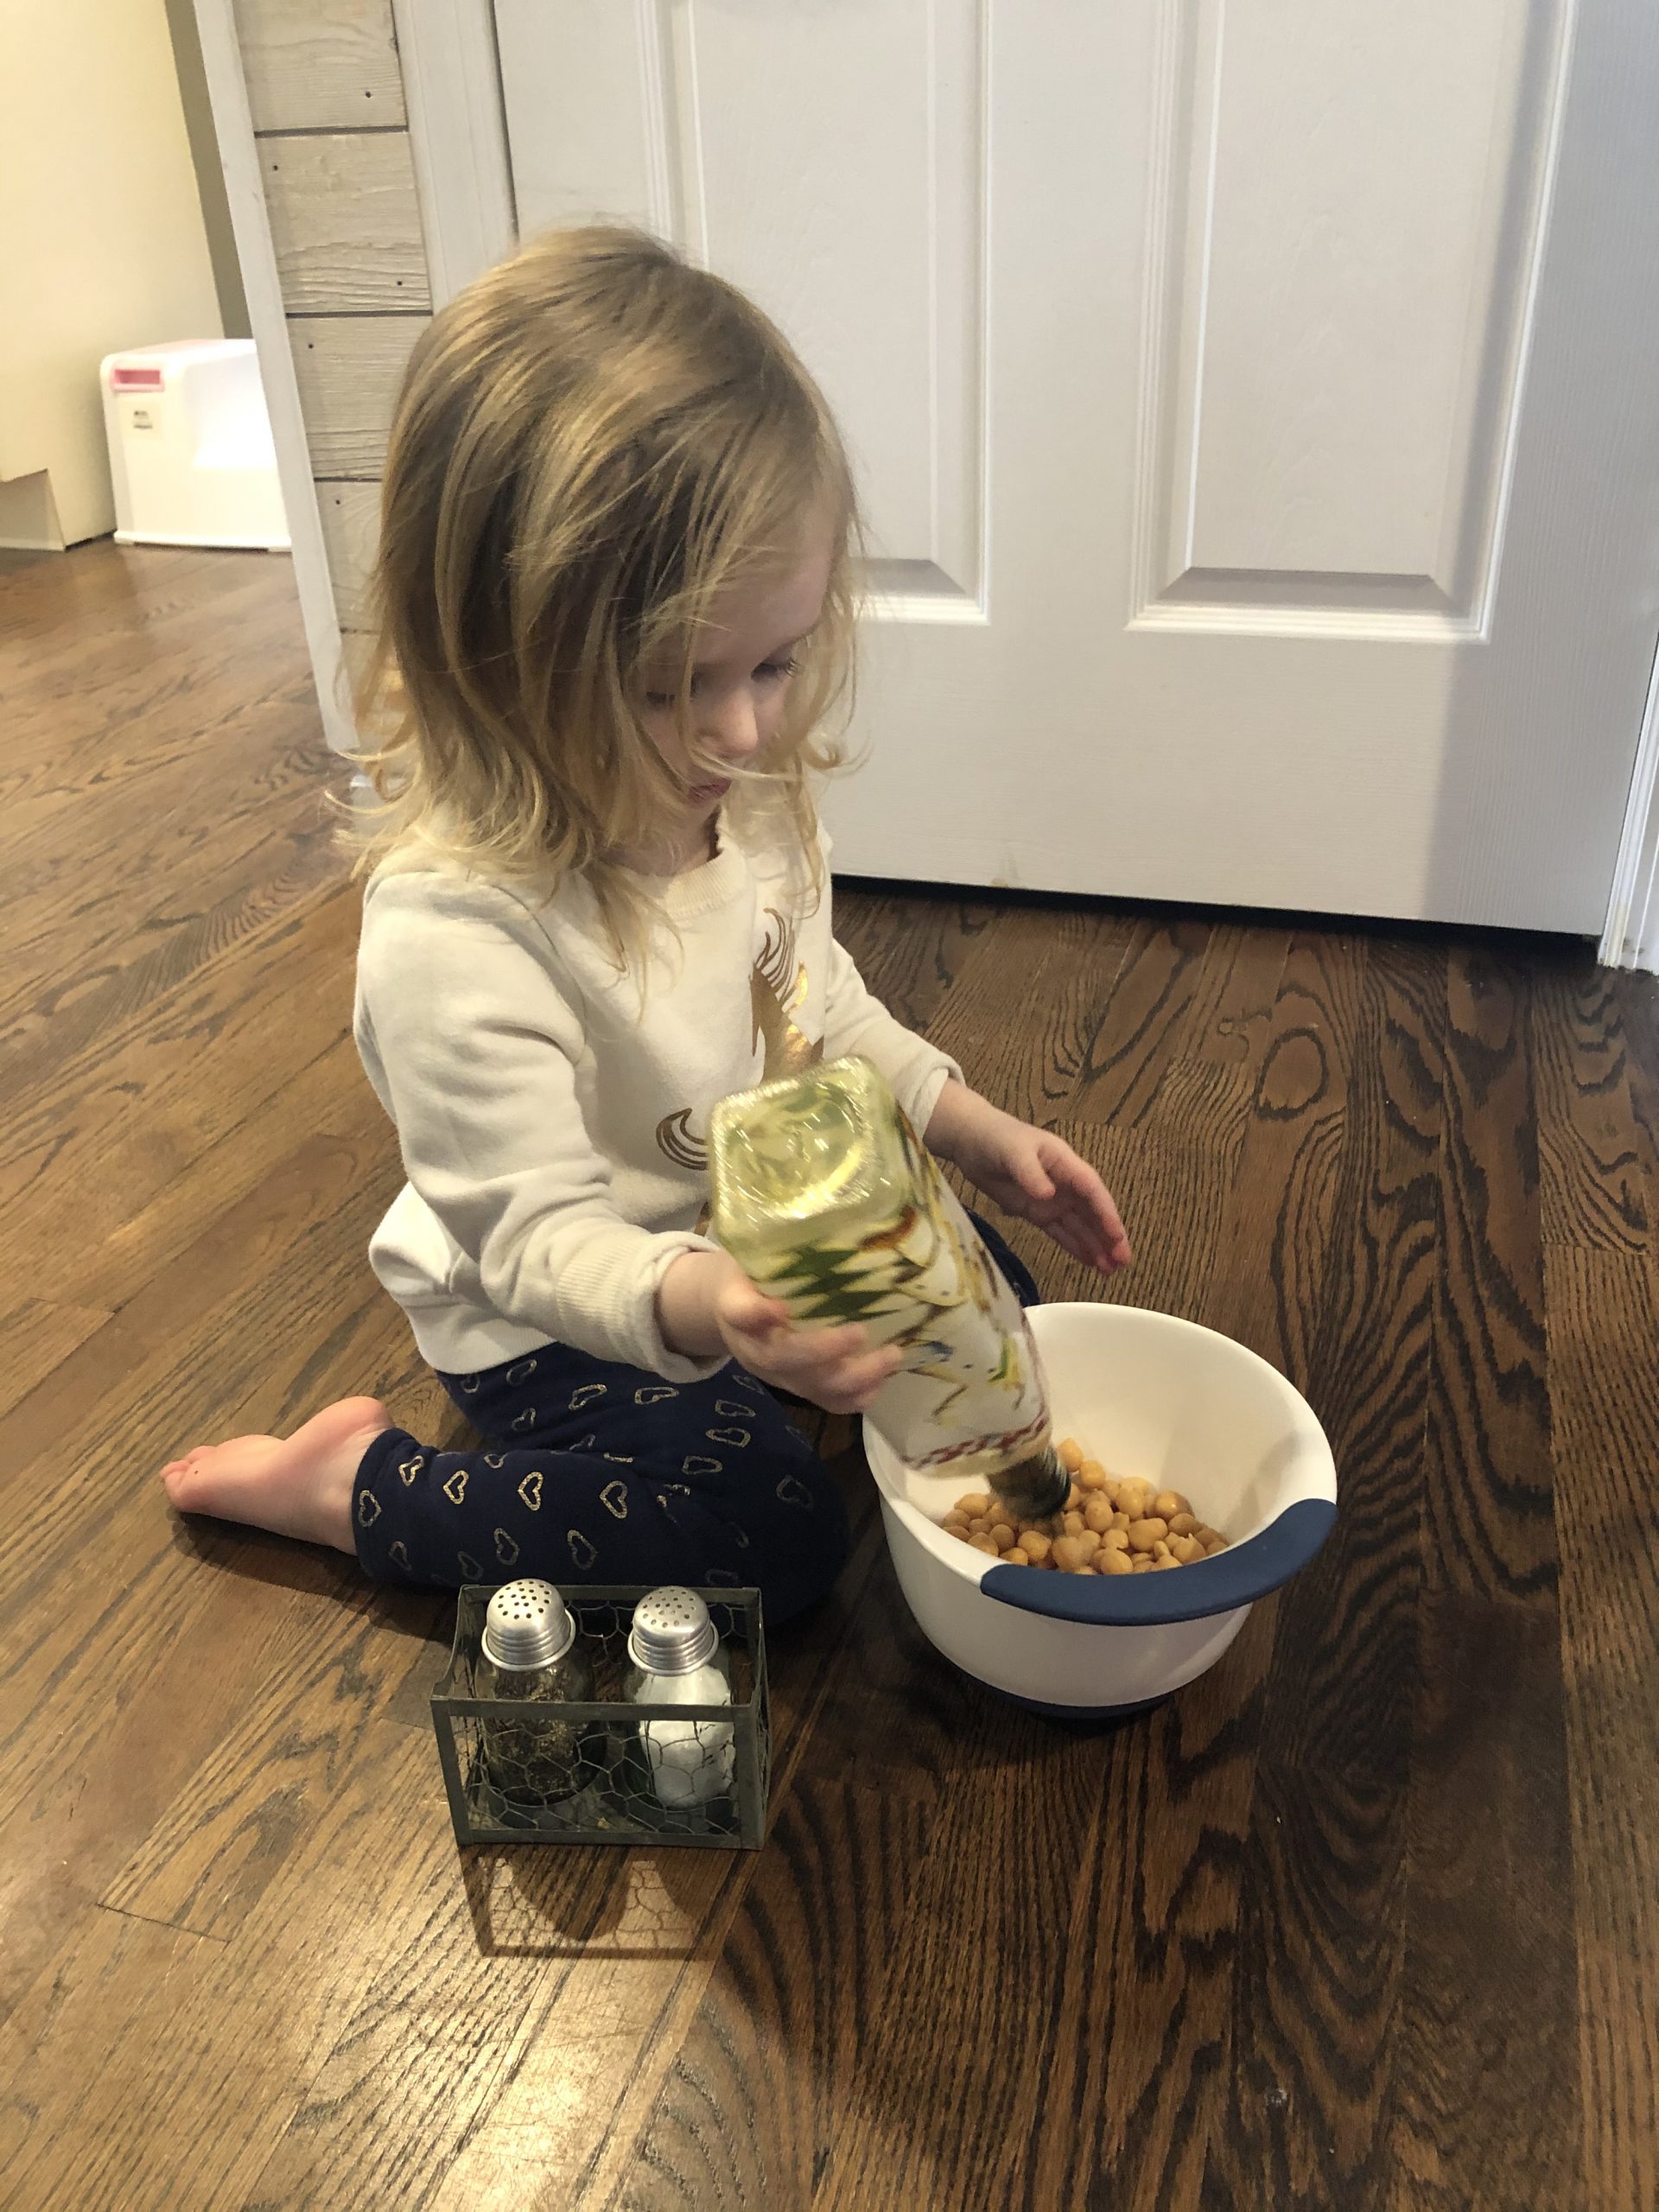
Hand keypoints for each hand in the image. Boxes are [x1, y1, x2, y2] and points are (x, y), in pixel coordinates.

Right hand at [657, 1250, 904, 1413]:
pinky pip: (829, 1402)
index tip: (779, 1308)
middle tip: (860, 1331)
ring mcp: (780, 1375)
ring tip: (891, 1354)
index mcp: (736, 1311)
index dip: (757, 1314)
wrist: (734, 1314)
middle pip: (783, 1359)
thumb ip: (775, 1254)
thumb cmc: (752, 1279)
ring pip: (812, 1387)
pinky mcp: (802, 1389)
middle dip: (823, 1350)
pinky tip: (884, 1377)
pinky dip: (859, 1396)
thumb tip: (821, 1238)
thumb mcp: (752, 1259)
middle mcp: (756, 1350)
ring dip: (855, 1377)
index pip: (740, 1313)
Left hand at [926, 1083, 1131, 1274]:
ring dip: (1095, 1246)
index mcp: (1065, 1164)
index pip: (1092, 1191)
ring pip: (1079, 1226)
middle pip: (1092, 1212)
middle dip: (1108, 1236)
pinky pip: (1060, 1232)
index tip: (1117, 1237)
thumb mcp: (1013, 1152)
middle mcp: (1065, 1184)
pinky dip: (1075, 1246)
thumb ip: (1030, 1173)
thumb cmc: (996, 1139)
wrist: (972, 1140)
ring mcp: (1052, 1200)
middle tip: (1122, 1262)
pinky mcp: (1036, 1212)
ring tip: (1109, 1271)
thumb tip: (1048, 1196)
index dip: (1106, 1214)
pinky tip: (1090, 1262)